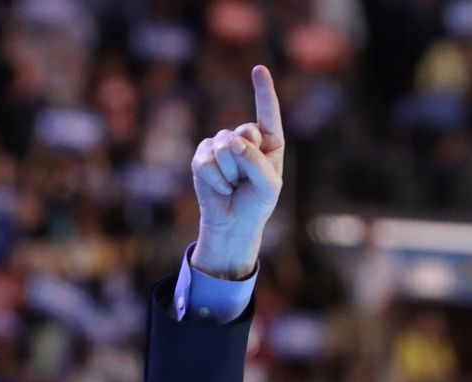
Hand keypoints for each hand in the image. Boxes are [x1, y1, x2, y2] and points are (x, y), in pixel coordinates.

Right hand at [190, 65, 284, 279]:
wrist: (233, 222)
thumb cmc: (257, 202)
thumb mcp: (269, 185)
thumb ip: (255, 161)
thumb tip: (232, 142)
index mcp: (269, 141)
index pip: (267, 113)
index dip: (263, 91)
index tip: (259, 69)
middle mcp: (245, 137)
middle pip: (244, 133)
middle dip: (246, 160)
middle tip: (246, 181)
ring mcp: (222, 144)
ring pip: (225, 149)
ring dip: (231, 174)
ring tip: (233, 185)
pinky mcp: (202, 155)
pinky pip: (207, 162)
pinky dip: (216, 180)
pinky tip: (221, 187)